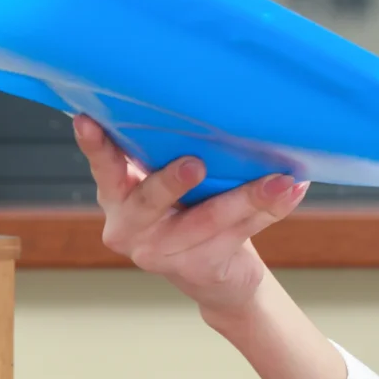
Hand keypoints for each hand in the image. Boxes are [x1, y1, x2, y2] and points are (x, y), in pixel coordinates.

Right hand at [77, 114, 308, 316]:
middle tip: (195, 163)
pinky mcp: (197, 268)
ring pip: (207, 219)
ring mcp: (160, 253)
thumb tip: (208, 102)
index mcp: (118, 195)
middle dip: (172, 181)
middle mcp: (129, 227)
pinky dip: (271, 210)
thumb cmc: (192, 208)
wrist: (217, 275)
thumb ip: (169, 155)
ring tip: (280, 179)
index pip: (103, 167)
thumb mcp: (171, 183)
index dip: (95, 146)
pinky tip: (292, 190)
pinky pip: (240, 234)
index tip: (87, 120)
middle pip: (150, 201)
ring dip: (249, 196)